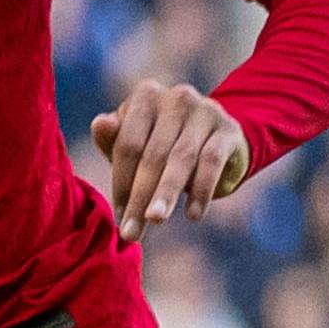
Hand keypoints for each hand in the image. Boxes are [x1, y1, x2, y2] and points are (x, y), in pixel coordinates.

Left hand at [89, 80, 252, 226]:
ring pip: (181, 159)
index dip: (120, 183)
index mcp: (145, 96)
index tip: (117, 217)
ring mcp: (205, 110)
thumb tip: (99, 123)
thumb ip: (113, 139)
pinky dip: (201, 190)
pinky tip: (193, 214)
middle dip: (140, 196)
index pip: (128, 144)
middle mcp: (176, 97)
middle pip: (152, 154)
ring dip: (166, 194)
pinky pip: (212, 162)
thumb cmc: (161, 144)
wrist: (216, 141)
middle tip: (132, 231)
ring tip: (155, 220)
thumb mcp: (134, 143)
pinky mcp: (229, 129)